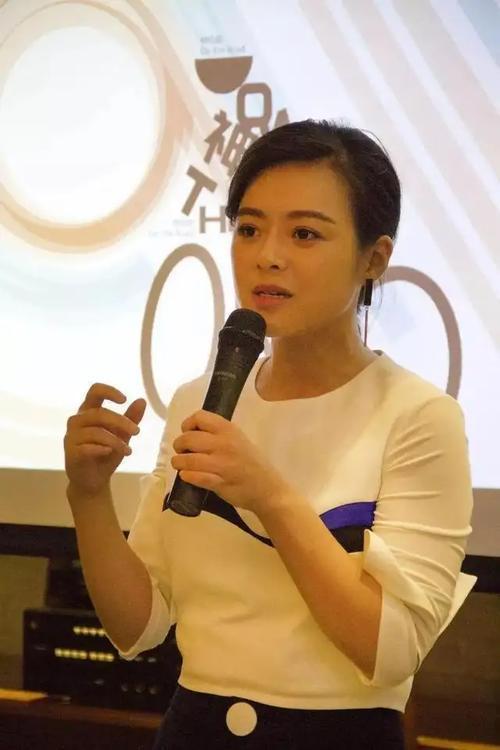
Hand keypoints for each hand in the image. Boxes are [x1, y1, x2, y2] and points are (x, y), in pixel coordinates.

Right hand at [64, 383, 145, 496]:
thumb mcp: (123, 435)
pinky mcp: (71, 452)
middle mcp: (77, 421)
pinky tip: (110, 453)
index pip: (95, 391)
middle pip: (99, 413)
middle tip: (137, 432)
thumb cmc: (106, 453)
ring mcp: (71, 436)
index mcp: (89, 411)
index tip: (124, 400)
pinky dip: (101, 449)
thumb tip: (141, 400)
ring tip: (128, 451)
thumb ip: (131, 418)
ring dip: (115, 441)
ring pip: (95, 431)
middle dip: (121, 422)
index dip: (109, 391)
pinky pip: (87, 447)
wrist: (94, 480)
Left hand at [171, 410, 290, 514]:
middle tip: (181, 451)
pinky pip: (195, 477)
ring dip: (178, 462)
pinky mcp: (220, 482)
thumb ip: (218, 434)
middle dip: (179, 445)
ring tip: (179, 465)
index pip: (199, 417)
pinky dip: (187, 476)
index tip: (187, 432)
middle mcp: (225, 444)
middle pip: (189, 438)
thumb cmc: (252, 463)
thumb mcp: (239, 440)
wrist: (268, 488)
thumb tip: (193, 432)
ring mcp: (222, 464)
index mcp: (229, 430)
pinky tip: (186, 476)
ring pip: (188, 459)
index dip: (188, 424)